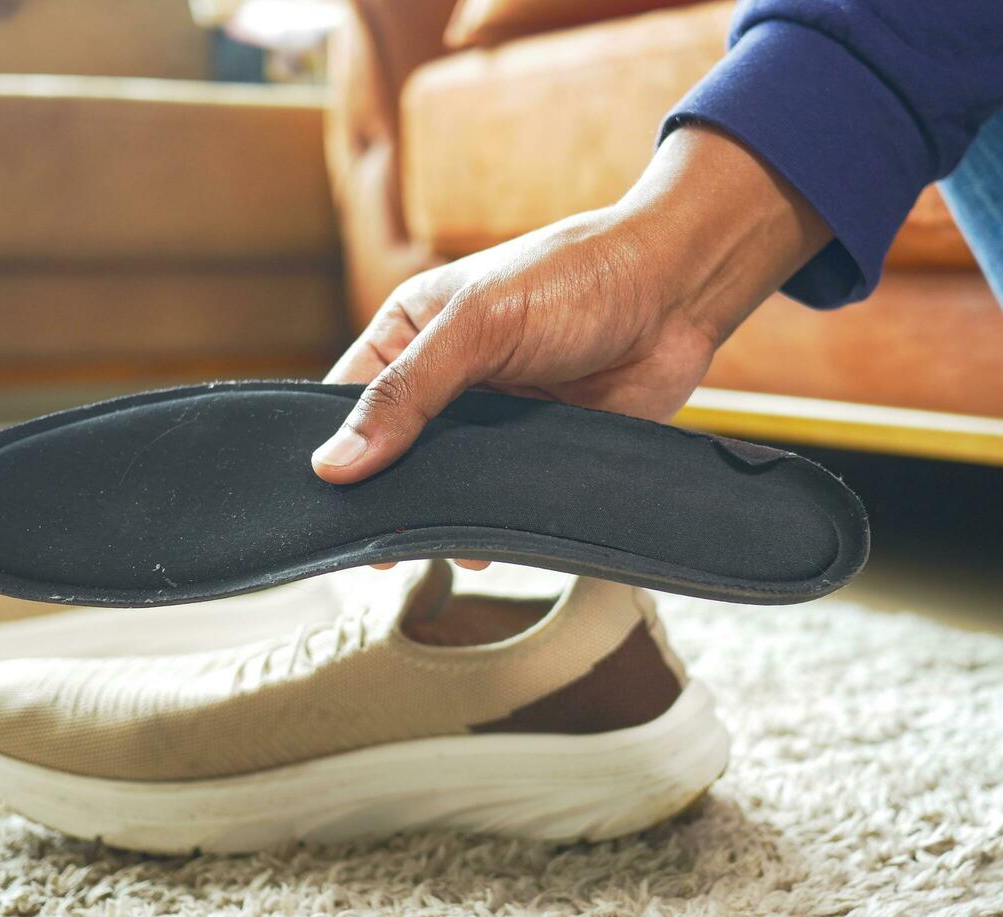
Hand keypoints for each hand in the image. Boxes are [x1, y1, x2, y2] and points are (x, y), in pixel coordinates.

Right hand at [314, 125, 830, 569]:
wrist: (678, 293)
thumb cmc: (576, 278)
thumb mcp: (477, 326)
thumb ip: (407, 393)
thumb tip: (334, 464)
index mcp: (411, 333)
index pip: (346, 402)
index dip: (332, 452)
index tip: (324, 506)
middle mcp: (446, 381)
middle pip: (393, 454)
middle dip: (387, 498)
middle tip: (379, 550)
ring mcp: (493, 420)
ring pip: (447, 485)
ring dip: (441, 519)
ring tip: (434, 553)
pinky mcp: (539, 452)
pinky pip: (502, 500)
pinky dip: (492, 526)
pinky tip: (487, 550)